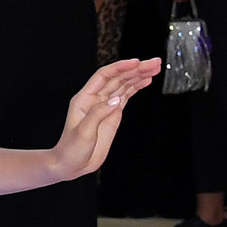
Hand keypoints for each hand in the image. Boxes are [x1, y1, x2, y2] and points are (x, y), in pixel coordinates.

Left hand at [48, 59, 161, 179]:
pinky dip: (137, 87)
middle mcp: (95, 99)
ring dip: (139, 75)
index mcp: (84, 99)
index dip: (120, 67)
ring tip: (155, 67)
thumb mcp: (84, 132)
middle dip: (136, 69)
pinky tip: (147, 80)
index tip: (136, 62)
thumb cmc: (71, 149)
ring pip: (124, 85)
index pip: (104, 76)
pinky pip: (126, 96)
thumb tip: (116, 100)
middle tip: (154, 62)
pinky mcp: (112, 114)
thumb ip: (99, 114)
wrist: (71, 164)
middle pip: (117, 78)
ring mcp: (105, 105)